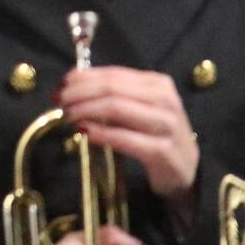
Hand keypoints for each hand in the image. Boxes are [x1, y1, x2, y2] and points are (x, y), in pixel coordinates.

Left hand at [58, 67, 197, 205]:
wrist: (185, 170)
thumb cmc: (155, 135)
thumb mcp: (138, 109)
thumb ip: (112, 94)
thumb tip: (73, 80)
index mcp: (158, 83)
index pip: (114, 74)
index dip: (83, 78)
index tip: (61, 84)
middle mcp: (165, 99)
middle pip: (113, 89)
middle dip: (80, 93)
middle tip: (59, 101)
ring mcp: (166, 125)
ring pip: (117, 109)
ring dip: (86, 110)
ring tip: (67, 116)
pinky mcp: (163, 151)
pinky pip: (125, 139)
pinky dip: (100, 134)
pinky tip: (84, 133)